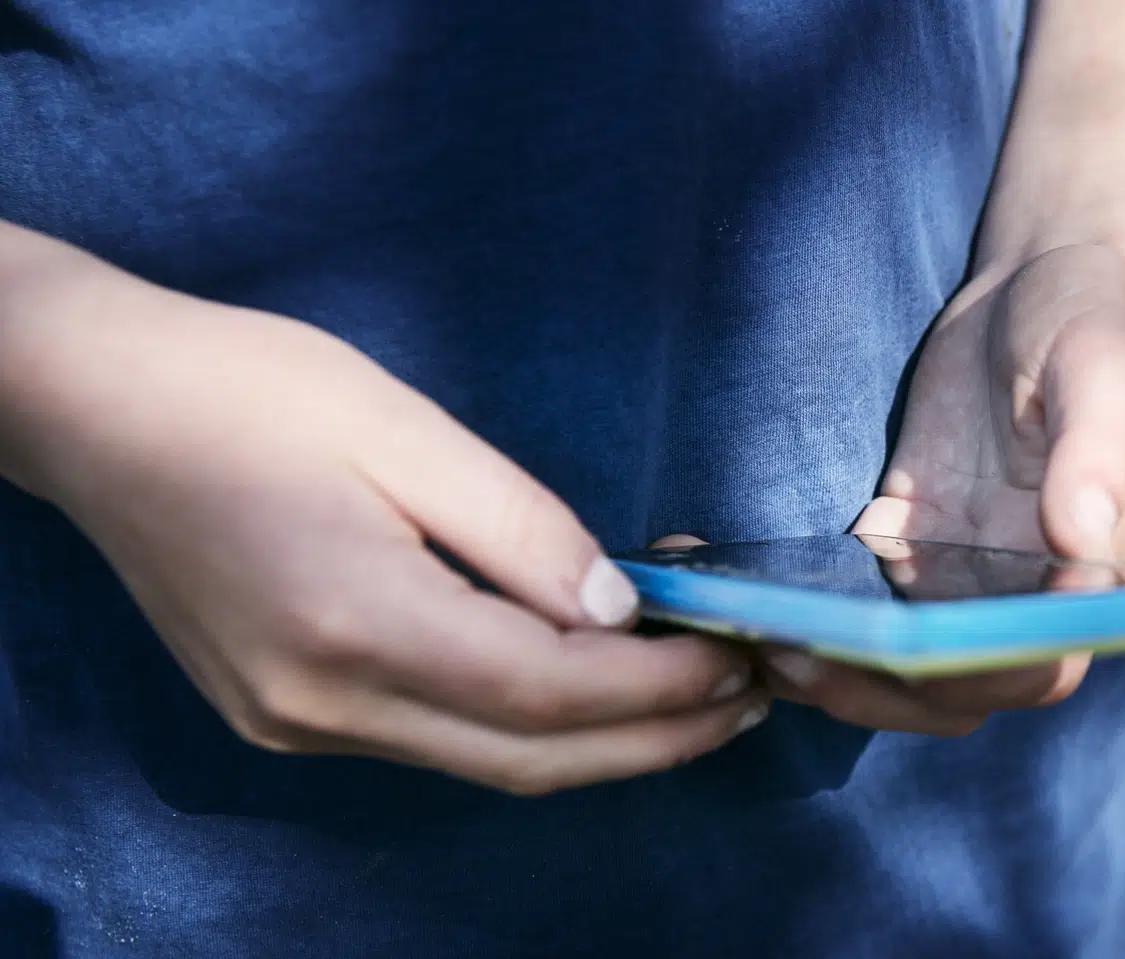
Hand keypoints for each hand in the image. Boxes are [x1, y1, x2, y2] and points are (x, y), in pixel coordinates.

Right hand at [0, 234, 767, 794]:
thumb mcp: (401, 430)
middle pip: (529, 758)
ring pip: (486, 763)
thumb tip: (616, 610)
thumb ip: (520, 529)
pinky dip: (525, 727)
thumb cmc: (248, 391)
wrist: (94, 411)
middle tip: (747, 702)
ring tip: (691, 702)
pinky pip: (435, 742)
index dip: (662, 689)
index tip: (745, 660)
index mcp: (360, 625)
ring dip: (597, 743)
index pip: (552, 692)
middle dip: (654, 741)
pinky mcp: (281, 716)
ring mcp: (296, 726)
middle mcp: (327, 707)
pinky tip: (580, 692)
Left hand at [766, 244, 1124, 733]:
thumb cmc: (1090, 322)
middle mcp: (1014, 595)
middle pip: (943, 686)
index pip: (1030, 667)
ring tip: (747, 631)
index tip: (889, 652)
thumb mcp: (1104, 372)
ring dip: (824, 660)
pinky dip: (801, 609)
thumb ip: (1097, 457)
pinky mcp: (900, 541)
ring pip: (887, 658)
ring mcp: (951, 574)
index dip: (963, 677)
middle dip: (866, 683)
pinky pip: (849, 597)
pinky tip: (736, 593)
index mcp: (1084, 577)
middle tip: (788, 649)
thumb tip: (1080, 546)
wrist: (1032, 286)